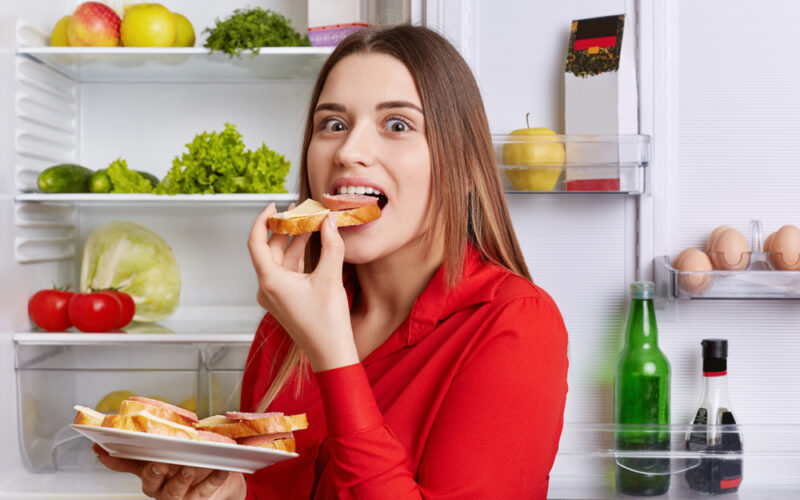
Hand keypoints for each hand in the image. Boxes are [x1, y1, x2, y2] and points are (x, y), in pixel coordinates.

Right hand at [93, 444, 244, 499]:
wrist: (220, 476)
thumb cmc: (193, 456)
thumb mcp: (177, 443)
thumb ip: (164, 432)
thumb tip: (146, 409)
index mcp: (150, 467)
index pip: (126, 464)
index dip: (112, 458)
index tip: (100, 447)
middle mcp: (159, 484)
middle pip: (149, 481)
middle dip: (152, 473)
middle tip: (159, 463)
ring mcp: (177, 493)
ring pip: (173, 492)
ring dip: (180, 480)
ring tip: (189, 468)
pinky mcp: (198, 498)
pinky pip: (205, 490)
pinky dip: (213, 479)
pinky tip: (221, 468)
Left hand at [247, 203, 358, 371]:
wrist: (331, 354)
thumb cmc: (327, 323)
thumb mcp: (330, 278)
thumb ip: (330, 244)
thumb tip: (328, 220)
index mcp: (270, 281)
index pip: (256, 242)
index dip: (263, 220)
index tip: (274, 206)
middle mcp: (268, 288)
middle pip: (270, 249)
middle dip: (286, 228)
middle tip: (301, 210)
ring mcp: (276, 296)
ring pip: (281, 260)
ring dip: (294, 241)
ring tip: (310, 223)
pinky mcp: (286, 300)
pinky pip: (288, 272)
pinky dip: (299, 257)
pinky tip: (313, 244)